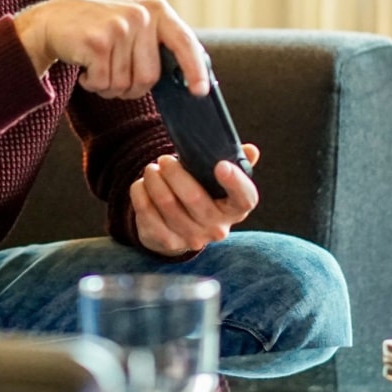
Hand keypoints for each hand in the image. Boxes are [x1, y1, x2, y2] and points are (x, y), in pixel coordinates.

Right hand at [12, 0, 209, 98]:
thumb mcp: (133, 26)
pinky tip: (84, 67)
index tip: (199, 92)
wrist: (52, 21)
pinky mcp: (97, 42)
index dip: (195, 70)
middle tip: (112, 74)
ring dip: (107, 87)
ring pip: (124, 84)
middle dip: (130, 88)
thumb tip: (186, 79)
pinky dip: (91, 84)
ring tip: (96, 66)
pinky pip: (102, 83)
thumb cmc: (98, 30)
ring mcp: (119, 27)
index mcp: (157, 11)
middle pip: (149, 77)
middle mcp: (141, 16)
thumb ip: (157, 45)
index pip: (185, 43)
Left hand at [130, 144, 261, 254]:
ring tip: (151, 169)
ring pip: (167, 203)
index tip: (221, 165)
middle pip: (195, 198)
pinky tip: (141, 184)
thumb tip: (251, 150)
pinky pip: (147, 213)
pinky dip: (140, 194)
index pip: (245, 198)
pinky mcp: (167, 241)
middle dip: (175, 174)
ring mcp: (192, 238)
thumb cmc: (206, 195)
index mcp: (236, 209)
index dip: (235, 182)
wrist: (183, 229)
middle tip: (164, 159)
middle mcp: (217, 228)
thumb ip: (237, 162)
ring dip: (154, 181)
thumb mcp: (222, 181)